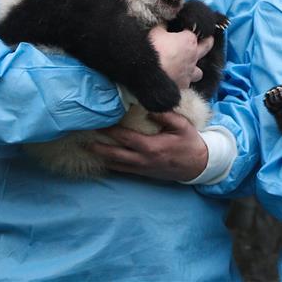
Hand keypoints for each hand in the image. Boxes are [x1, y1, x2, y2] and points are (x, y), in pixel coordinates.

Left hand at [89, 112, 208, 181]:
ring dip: (102, 156)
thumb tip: (150, 108)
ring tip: (88, 148)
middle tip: (84, 138)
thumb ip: (166, 116)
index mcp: (151, 147)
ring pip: (116, 164)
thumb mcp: (182, 126)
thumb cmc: (189, 143)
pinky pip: (123, 170)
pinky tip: (103, 159)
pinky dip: (111, 165)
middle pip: (114, 154)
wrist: (197, 166)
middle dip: (98, 146)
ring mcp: (142, 168)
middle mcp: (143, 160)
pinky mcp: (143, 173)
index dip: (110, 130)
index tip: (99, 122)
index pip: (125, 137)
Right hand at [148, 26, 214, 89]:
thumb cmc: (152, 50)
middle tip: (209, 39)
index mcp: (189, 40)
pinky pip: (187, 84)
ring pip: (199, 71)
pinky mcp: (183, 86)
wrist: (148, 74)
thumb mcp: (155, 31)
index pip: (196, 30)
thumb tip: (166, 21)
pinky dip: (184, 81)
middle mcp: (193, 57)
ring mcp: (189, 73)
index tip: (189, 25)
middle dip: (207, 42)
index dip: (192, 27)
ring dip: (195, 69)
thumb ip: (163, 25)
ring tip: (190, 67)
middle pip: (206, 47)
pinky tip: (178, 80)